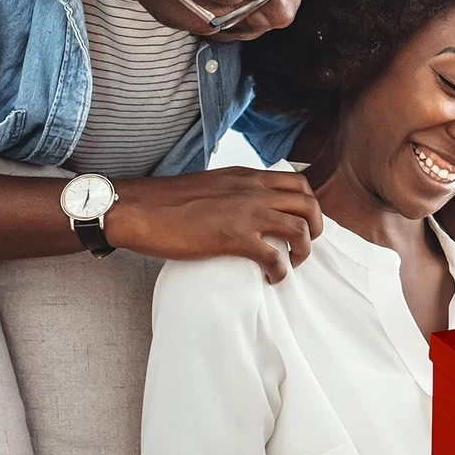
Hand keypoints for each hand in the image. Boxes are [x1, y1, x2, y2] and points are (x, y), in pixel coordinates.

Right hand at [108, 166, 322, 280]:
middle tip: (304, 246)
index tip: (302, 222)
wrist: (139, 209)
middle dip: (316, 228)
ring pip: (300, 230)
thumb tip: (246, 208)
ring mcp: (247, 214)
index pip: (298, 183)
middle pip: (309, 205)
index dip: (309, 205)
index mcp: (248, 177)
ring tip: (290, 264)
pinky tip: (271, 278)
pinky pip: (275, 257)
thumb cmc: (168, 201)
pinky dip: (281, 271)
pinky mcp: (235, 238)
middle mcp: (254, 191)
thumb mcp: (212, 184)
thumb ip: (235, 191)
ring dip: (303, 252)